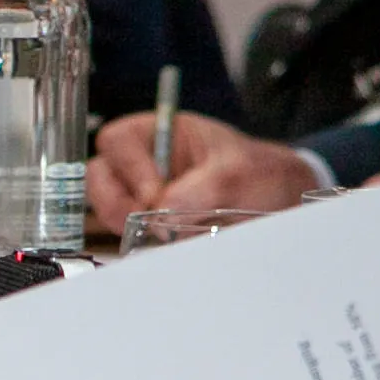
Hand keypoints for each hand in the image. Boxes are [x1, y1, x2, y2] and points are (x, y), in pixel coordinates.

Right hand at [84, 112, 321, 232]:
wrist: (280, 202)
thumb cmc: (259, 173)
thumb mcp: (239, 173)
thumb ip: (204, 189)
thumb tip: (164, 209)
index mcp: (162, 132)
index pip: (118, 140)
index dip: (128, 167)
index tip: (155, 194)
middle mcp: (144, 162)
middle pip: (100, 179)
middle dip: (117, 205)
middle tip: (151, 225)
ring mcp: (142, 195)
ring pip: (110, 212)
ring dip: (131, 229)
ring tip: (171, 236)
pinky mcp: (149, 226)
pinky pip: (129, 237)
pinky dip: (146, 246)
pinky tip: (174, 246)